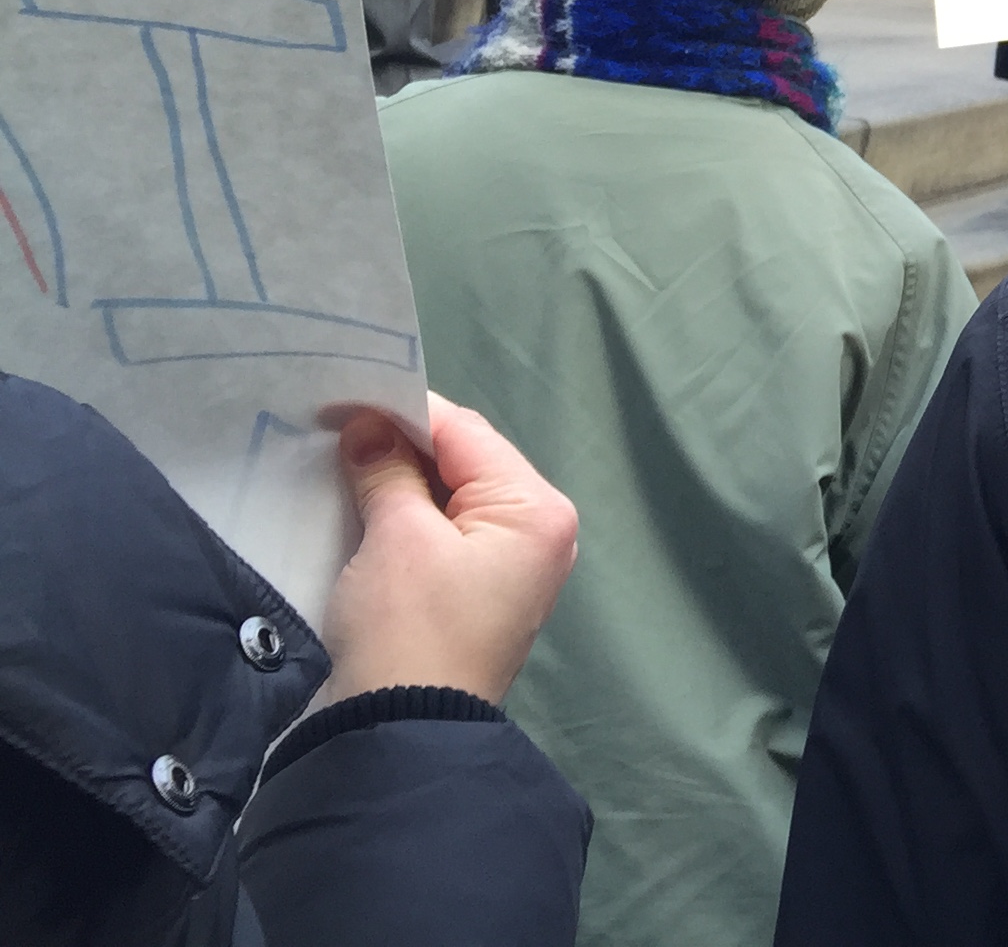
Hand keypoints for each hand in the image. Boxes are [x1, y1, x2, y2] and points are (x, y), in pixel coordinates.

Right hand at [313, 395, 577, 709]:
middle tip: (337, 429)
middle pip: (464, 464)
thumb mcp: (397, 537)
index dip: (405, 412)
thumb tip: (369, 427)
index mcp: (538, 511)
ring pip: (449, 500)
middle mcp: (539, 534)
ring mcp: (509, 569)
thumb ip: (387, 470)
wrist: (396, 738)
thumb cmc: (408, 630)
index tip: (345, 399)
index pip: (468, 434)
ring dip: (399, 484)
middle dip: (402, 447)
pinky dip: (404, 520)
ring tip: (342, 464)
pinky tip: (362, 508)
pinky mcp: (474, 597)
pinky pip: (441, 537)